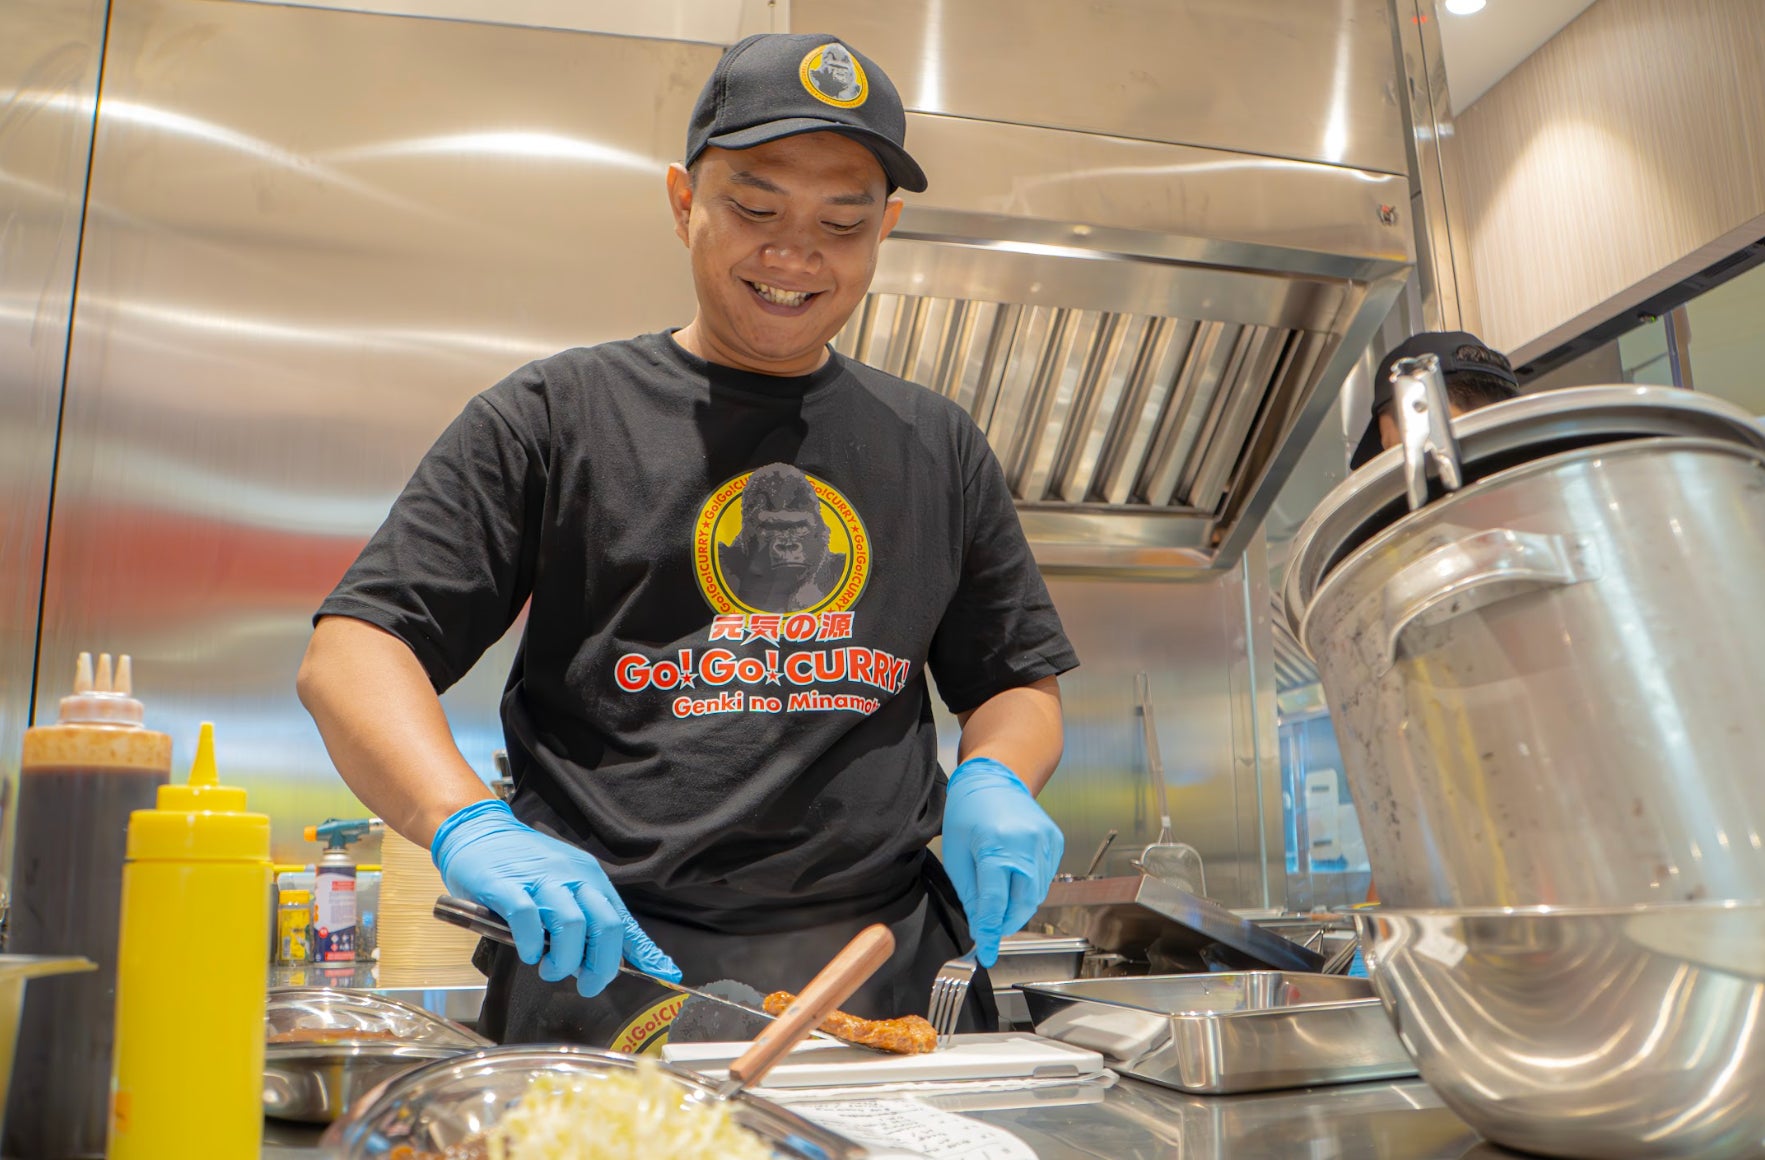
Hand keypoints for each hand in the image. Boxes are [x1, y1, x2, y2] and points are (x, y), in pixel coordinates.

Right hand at [431, 799, 680, 996]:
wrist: (480, 833)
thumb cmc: (524, 867)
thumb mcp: (565, 886)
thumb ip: (589, 918)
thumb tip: (624, 956)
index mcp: (590, 878)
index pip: (622, 919)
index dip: (644, 951)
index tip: (664, 973)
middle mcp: (572, 876)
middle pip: (604, 924)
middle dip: (601, 965)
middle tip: (587, 983)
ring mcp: (540, 879)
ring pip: (570, 924)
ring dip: (564, 959)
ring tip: (550, 969)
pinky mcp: (506, 885)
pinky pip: (528, 918)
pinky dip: (532, 944)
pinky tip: (528, 953)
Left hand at [940, 757, 1064, 966]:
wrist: (995, 776)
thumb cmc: (969, 810)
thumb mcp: (957, 854)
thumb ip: (971, 893)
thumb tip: (981, 924)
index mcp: (997, 846)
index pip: (995, 904)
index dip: (990, 932)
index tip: (985, 952)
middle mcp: (1027, 845)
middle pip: (1023, 904)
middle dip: (1007, 924)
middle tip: (991, 932)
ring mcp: (1045, 843)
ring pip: (1036, 894)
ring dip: (1018, 906)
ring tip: (999, 903)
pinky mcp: (1055, 841)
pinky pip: (1045, 878)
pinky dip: (1030, 888)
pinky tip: (1015, 879)